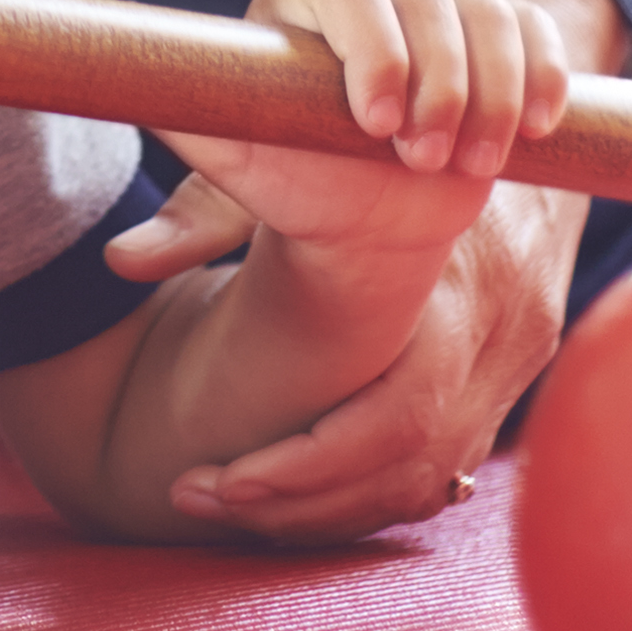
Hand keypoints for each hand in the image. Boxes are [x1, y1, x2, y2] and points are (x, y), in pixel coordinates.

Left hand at [146, 177, 578, 537]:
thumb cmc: (394, 140)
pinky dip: (365, 497)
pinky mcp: (510, 385)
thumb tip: (119, 259)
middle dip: (292, 504)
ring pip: (422, 486)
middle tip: (192, 495)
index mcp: (456, 291)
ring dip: (321, 513)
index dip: (295, 467)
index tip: (205, 476)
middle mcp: (497, 342)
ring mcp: (512, 371)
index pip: (386, 421)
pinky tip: (295, 496)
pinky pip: (439, 472)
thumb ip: (216, 206)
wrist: (511, 118)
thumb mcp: (313, 155)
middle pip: (402, 470)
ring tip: (228, 506)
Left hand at [156, 0, 568, 275]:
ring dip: (493, 89)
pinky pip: (534, 28)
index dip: (371, 44)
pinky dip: (544, 75)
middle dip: (437, 79)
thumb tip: (123, 257)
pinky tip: (538, 128)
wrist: (378, 183)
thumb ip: (194, 216)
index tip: (375, 121)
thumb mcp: (247, 191)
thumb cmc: (300, 178)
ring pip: (486, 10)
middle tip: (422, 157)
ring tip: (475, 162)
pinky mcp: (501, 20)